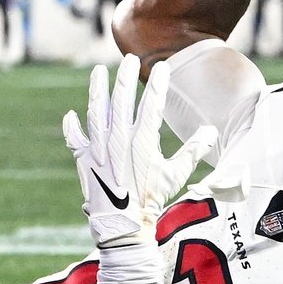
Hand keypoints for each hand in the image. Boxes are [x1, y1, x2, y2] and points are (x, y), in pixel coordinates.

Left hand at [61, 55, 215, 249]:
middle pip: (121, 99)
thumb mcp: (175, 175)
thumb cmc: (151, 199)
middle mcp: (118, 138)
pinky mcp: (83, 159)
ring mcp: (98, 147)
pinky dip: (72, 126)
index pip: (152, 103)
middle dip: (125, 76)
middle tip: (129, 59)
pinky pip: (75, 138)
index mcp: (142, 140)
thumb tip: (211, 132)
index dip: (157, 83)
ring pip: (96, 111)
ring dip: (97, 89)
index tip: (162, 67)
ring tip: (98, 71)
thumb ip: (193, 151)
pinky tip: (71, 114)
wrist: (122, 224)